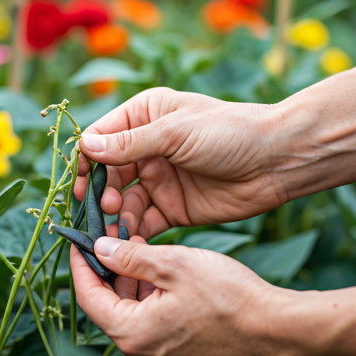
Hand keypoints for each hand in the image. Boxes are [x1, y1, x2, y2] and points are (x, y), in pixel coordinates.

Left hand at [71, 235, 290, 355]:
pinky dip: (149, 296)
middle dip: (110, 269)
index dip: (81, 265)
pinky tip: (159, 272)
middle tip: (116, 236)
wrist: (275, 330)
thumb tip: (99, 248)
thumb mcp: (173, 264)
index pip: (88, 297)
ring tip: (139, 248)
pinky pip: (150, 322)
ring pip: (131, 312)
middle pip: (109, 305)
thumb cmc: (228, 297)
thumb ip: (129, 257)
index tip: (78, 240)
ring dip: (132, 281)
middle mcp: (139, 354)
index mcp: (131, 334)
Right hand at [75, 88, 283, 238]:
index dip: (87, 160)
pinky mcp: (172, 208)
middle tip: (105, 207)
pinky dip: (134, 230)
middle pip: (107, 173)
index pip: (101, 138)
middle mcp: (147, 148)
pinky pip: (143, 221)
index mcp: (145, 117)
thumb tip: (86, 147)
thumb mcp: (176, 132)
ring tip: (116, 225)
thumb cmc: (229, 133)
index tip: (79, 182)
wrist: (276, 162)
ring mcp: (159, 180)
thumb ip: (130, 144)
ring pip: (122, 201)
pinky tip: (130, 238)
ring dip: (115, 214)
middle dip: (100, 191)